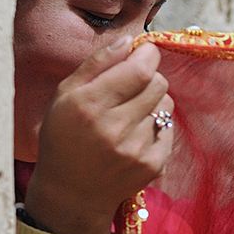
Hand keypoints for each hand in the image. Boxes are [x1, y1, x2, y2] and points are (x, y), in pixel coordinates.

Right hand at [24, 37, 171, 233]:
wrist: (72, 194)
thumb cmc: (64, 137)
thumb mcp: (65, 95)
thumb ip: (97, 63)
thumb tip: (130, 40)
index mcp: (89, 105)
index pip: (140, 70)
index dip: (148, 55)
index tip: (144, 53)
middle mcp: (114, 128)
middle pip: (158, 83)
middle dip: (149, 78)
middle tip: (131, 87)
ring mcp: (136, 149)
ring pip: (166, 104)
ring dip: (153, 102)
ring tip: (129, 115)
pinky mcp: (153, 165)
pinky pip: (169, 128)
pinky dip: (156, 126)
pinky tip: (134, 136)